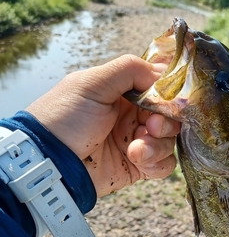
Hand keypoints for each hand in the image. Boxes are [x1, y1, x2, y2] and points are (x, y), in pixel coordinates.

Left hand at [26, 54, 178, 196]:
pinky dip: (157, 163)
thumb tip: (162, 75)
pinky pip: (165, 165)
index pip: (160, 89)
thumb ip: (129, 69)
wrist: (50, 163)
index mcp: (124, 94)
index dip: (168, 94)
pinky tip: (137, 160)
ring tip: (135, 149)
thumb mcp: (91, 83)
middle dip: (166, 122)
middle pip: (170, 116)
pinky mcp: (139, 167)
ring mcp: (138, 143)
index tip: (165, 100)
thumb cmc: (65, 118)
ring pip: (170, 141)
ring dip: (158, 144)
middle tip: (152, 126)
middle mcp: (133, 117)